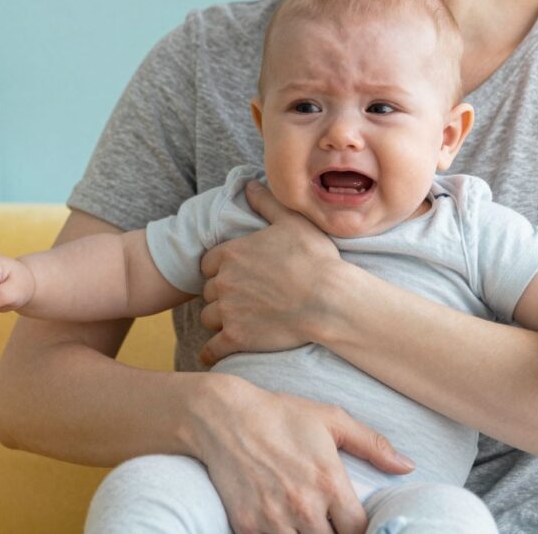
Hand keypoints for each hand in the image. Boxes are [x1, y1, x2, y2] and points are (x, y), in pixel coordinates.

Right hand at [197, 376, 415, 533]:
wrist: (223, 418)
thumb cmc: (281, 415)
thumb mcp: (331, 419)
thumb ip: (372, 444)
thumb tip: (407, 466)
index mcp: (329, 482)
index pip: (359, 530)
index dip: (361, 530)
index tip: (355, 522)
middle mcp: (303, 506)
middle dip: (335, 533)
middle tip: (330, 520)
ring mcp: (273, 520)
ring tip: (309, 521)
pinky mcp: (246, 527)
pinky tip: (283, 523)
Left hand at [198, 180, 345, 365]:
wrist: (329, 300)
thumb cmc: (315, 259)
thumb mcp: (292, 222)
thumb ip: (266, 203)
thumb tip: (248, 185)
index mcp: (231, 253)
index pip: (209, 263)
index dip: (222, 268)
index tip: (237, 273)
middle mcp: (224, 282)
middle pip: (209, 291)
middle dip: (222, 293)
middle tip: (242, 297)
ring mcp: (229, 312)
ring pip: (209, 318)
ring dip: (220, 319)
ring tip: (239, 320)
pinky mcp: (236, 338)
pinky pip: (211, 349)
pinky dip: (211, 351)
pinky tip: (216, 352)